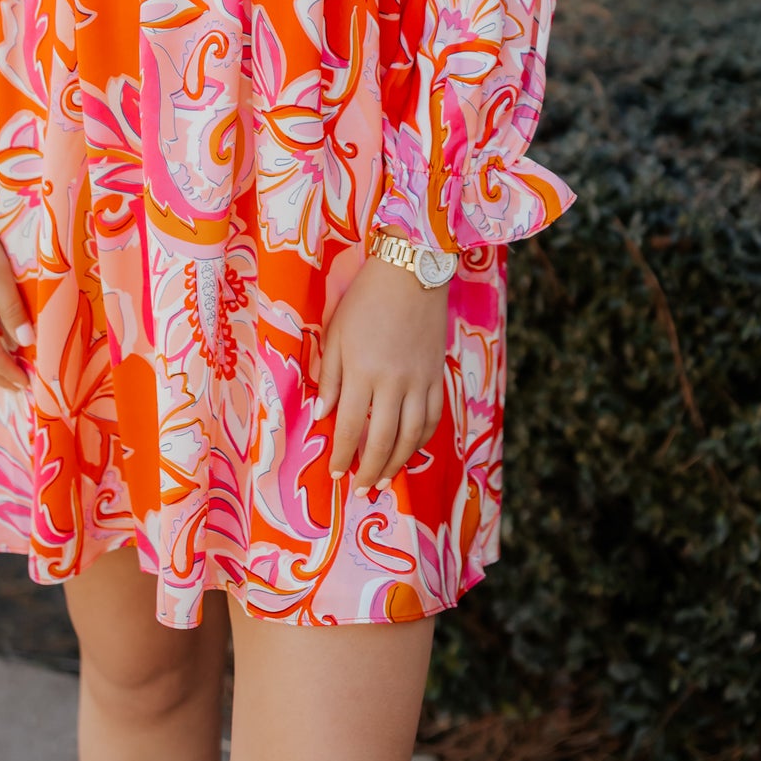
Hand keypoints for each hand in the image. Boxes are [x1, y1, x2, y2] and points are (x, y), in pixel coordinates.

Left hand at [314, 255, 448, 495]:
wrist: (411, 272)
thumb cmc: (365, 299)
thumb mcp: (336, 333)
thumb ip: (330, 377)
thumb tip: (322, 415)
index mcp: (362, 371)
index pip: (350, 426)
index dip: (343, 454)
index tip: (336, 472)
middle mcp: (393, 382)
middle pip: (383, 438)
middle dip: (370, 469)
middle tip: (361, 489)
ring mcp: (420, 381)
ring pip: (412, 435)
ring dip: (398, 462)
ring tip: (385, 479)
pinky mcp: (437, 375)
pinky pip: (433, 416)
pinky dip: (422, 439)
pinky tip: (411, 449)